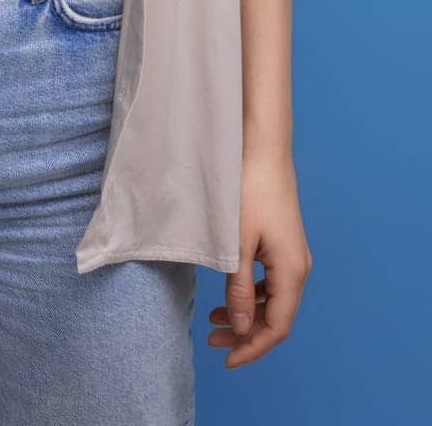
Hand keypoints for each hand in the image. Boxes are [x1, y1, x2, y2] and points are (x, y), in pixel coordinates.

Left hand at [207, 149, 313, 368]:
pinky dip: (250, 294)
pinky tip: (229, 294)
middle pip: (276, 316)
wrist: (261, 149)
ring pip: (272, 300)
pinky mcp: (282, 243)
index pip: (277, 326)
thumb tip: (242, 329)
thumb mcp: (237, 244)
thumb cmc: (247, 191)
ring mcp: (291, 255)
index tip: (227, 361)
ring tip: (214, 321)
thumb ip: (239, 290)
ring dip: (246, 314)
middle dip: (245, 334)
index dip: (253, 348)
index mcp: (292, 271)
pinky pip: (270, 281)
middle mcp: (298, 267)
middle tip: (212, 341)